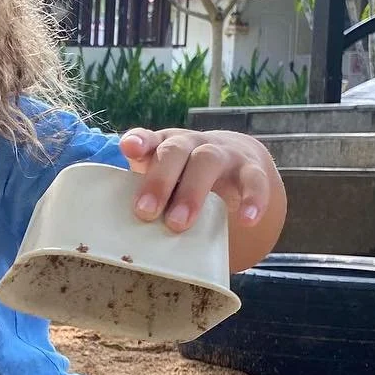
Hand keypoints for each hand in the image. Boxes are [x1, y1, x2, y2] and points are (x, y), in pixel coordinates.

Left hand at [118, 126, 274, 231]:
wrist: (234, 165)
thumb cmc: (185, 180)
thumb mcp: (164, 183)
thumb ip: (145, 197)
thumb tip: (120, 235)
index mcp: (165, 146)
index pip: (149, 139)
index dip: (139, 142)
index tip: (129, 148)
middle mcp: (192, 144)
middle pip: (175, 151)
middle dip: (159, 181)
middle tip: (146, 213)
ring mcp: (222, 153)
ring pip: (208, 161)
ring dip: (192, 192)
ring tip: (180, 225)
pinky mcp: (250, 169)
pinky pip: (254, 181)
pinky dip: (252, 199)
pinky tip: (247, 220)